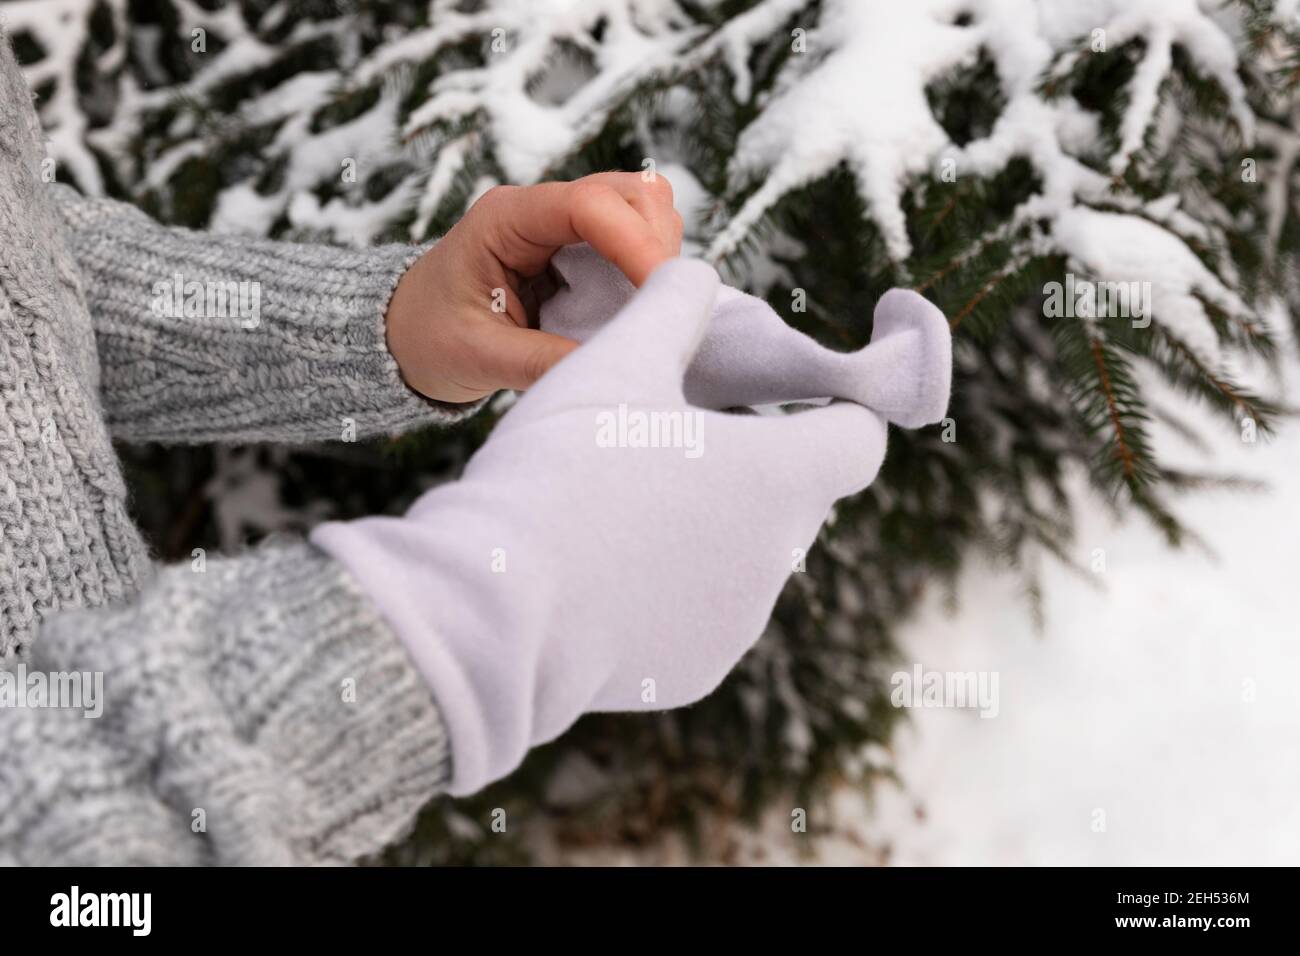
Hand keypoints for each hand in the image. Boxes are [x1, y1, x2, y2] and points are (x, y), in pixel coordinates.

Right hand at [313, 258, 889, 794]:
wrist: (495, 607)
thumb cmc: (564, 471)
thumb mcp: (617, 362)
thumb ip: (673, 305)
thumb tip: (697, 276)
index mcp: (780, 478)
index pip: (858, 440)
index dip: (835, 413)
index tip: (800, 402)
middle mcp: (777, 559)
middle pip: (791, 496)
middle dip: (749, 464)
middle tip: (670, 440)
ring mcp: (737, 623)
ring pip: (740, 556)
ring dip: (704, 527)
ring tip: (617, 507)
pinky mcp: (692, 671)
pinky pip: (695, 613)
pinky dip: (665, 590)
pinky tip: (598, 571)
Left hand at [385, 172, 683, 402]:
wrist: (408, 337)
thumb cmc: (430, 337)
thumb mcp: (479, 357)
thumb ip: (542, 362)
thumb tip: (610, 370)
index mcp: (505, 218)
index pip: (589, 206)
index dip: (636, 243)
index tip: (663, 293)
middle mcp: (541, 210)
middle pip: (631, 192)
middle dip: (658, 244)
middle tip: (664, 307)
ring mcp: (565, 226)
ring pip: (644, 211)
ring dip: (659, 257)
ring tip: (649, 313)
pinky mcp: (581, 251)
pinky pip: (637, 243)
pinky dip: (649, 273)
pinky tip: (637, 313)